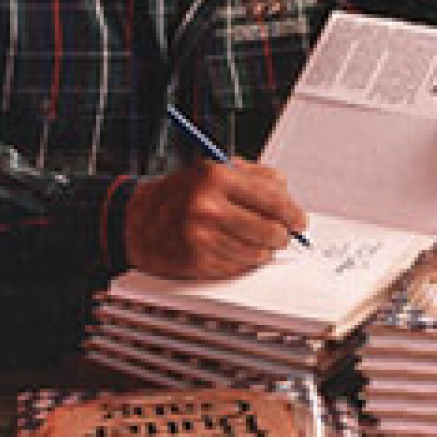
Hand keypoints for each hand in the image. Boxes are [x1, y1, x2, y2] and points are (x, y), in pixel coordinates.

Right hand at [124, 157, 306, 278]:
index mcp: (216, 177)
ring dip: (262, 250)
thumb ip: (255, 176)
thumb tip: (287, 195)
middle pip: (270, 230)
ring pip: (257, 253)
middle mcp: (209, 207)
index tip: (299, 221)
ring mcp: (203, 237)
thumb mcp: (216, 168)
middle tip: (281, 234)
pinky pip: (238, 267)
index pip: (272, 199)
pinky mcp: (197, 261)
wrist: (138, 220)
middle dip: (281, 235)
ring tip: (252, 240)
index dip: (292, 213)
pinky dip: (242, 261)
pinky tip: (232, 249)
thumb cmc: (180, 193)